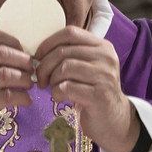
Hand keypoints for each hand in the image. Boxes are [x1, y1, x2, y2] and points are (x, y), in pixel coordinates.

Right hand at [0, 29, 35, 151]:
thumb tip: (22, 51)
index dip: (13, 42)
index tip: (24, 51)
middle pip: (0, 53)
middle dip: (22, 60)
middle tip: (32, 68)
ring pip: (5, 74)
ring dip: (24, 78)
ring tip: (30, 84)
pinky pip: (6, 96)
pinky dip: (21, 97)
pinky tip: (26, 99)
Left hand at [34, 27, 138, 151]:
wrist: (113, 119)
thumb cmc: (93, 91)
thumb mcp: (88, 67)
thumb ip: (72, 54)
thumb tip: (39, 53)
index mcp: (102, 46)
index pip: (70, 33)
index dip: (48, 43)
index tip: (38, 57)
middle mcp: (106, 58)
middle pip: (64, 51)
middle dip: (44, 65)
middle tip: (39, 79)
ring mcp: (105, 76)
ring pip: (65, 68)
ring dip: (51, 80)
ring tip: (51, 88)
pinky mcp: (100, 95)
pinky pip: (67, 87)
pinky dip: (56, 92)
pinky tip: (58, 97)